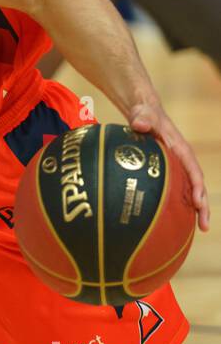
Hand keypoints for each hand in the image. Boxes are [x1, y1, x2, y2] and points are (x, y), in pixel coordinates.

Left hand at [128, 99, 209, 231]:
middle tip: (203, 227)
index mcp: (180, 149)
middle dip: (202, 206)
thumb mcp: (142, 113)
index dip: (197, 187)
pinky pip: (175, 190)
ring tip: (198, 231)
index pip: (193, 170)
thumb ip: (142, 118)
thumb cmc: (143, 113)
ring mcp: (175, 168)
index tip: (199, 203)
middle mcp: (182, 161)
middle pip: (196, 186)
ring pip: (188, 191)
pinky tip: (174, 222)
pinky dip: (178, 205)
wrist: (142, 112)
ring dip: (194, 210)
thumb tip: (140, 124)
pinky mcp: (167, 172)